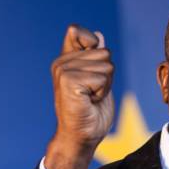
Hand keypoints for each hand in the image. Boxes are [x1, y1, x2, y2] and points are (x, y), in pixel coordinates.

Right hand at [44, 24, 114, 168]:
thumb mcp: (98, 80)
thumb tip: (98, 35)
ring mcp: (63, 71)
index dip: (93, 45)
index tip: (91, 72)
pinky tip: (89, 102)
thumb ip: (95, 57)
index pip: (77, 31)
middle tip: (92, 93)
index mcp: (66, 59)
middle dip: (107, 75)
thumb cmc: (90, 111)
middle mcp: (61, 62)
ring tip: (91, 98)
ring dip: (105, 85)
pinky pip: (102, 79)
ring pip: (106, 66)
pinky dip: (102, 93)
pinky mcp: (68, 81)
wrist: (81, 137)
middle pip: (104, 52)